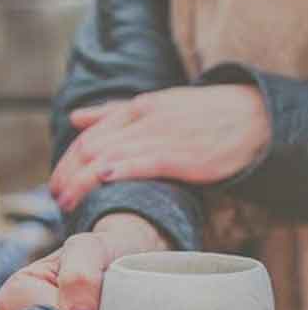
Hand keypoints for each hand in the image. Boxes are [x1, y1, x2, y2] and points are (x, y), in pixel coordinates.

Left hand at [50, 85, 270, 211]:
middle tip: (55, 199)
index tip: (54, 185)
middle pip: (91, 148)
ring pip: (110, 156)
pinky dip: (120, 169)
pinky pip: (145, 161)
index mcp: (135, 109)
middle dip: (68, 175)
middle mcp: (144, 120)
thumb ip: (112, 113)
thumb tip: (74, 118)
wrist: (254, 117)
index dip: (66, 162)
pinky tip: (101, 180)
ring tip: (67, 203)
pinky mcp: (183, 155)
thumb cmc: (201, 115)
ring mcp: (163, 136)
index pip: (88, 137)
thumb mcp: (155, 106)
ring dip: (83, 181)